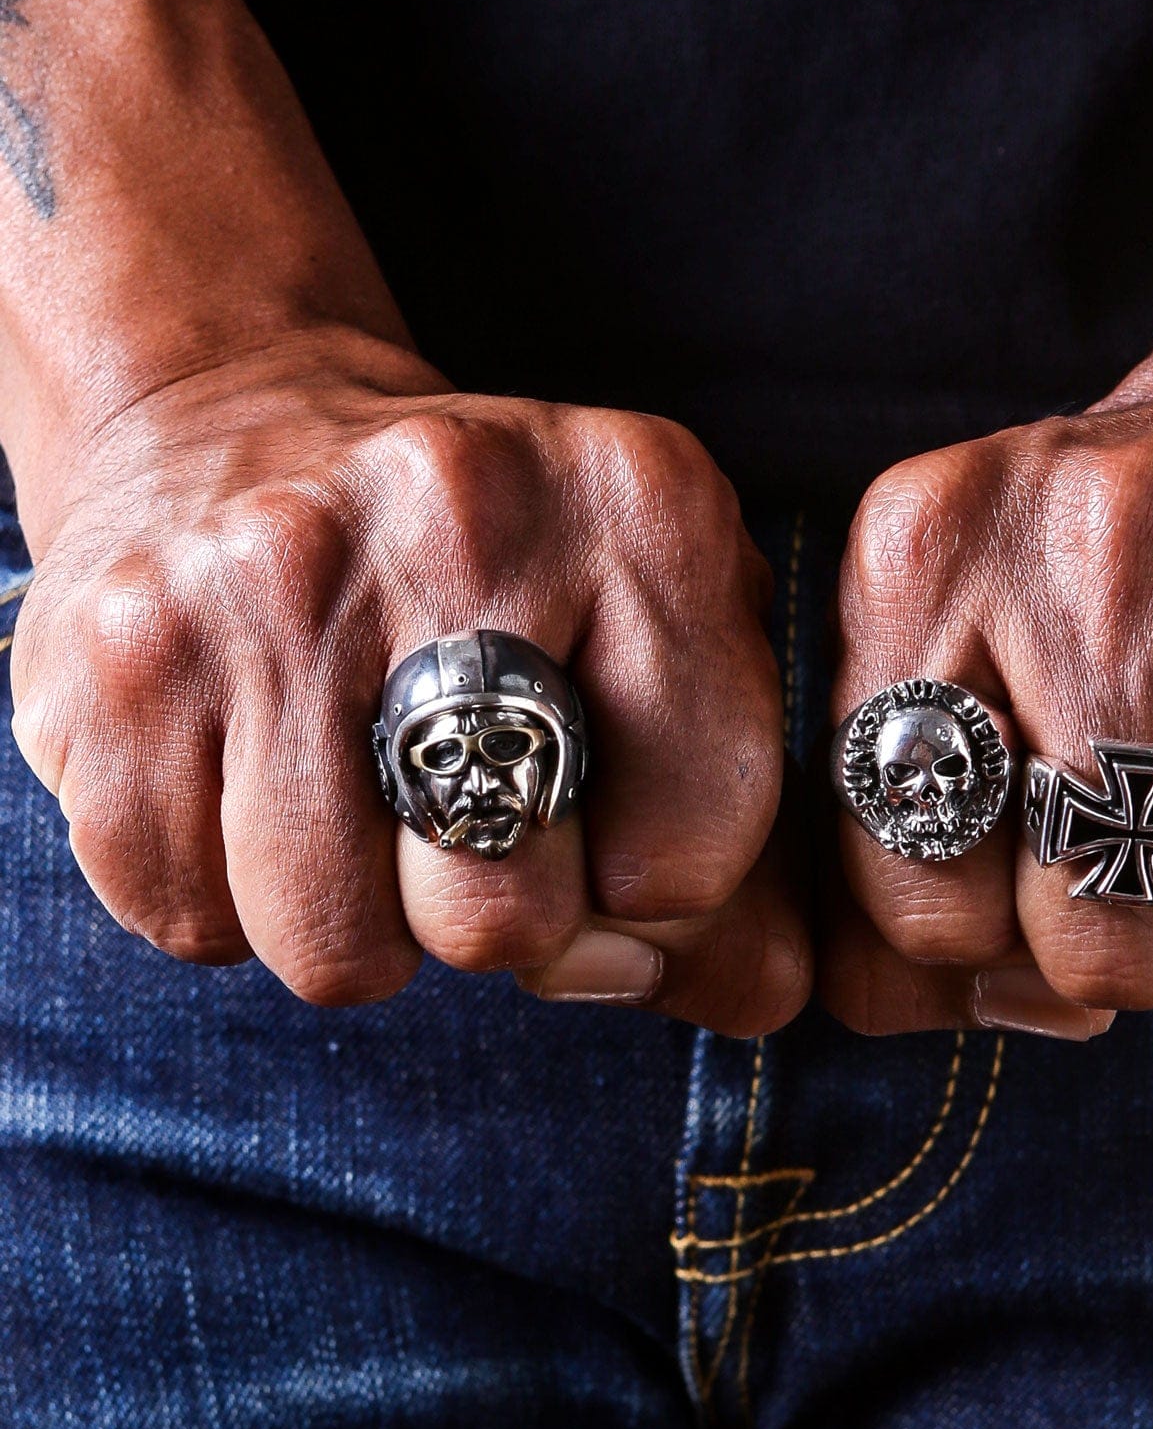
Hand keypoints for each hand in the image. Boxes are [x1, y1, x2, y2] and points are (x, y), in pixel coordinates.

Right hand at [8, 330, 808, 1033]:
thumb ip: (738, 829)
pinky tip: (256, 780)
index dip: (659, 902)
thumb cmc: (498, 571)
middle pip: (509, 919)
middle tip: (476, 826)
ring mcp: (267, 585)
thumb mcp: (659, 637)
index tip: (616, 848)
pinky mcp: (112, 662)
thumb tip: (764, 1006)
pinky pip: (193, 923)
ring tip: (363, 795)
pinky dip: (232, 900)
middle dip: (507, 923)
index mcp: (643, 507)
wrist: (242, 423)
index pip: (695, 851)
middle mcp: (459, 519)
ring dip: (363, 920)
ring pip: (339, 952)